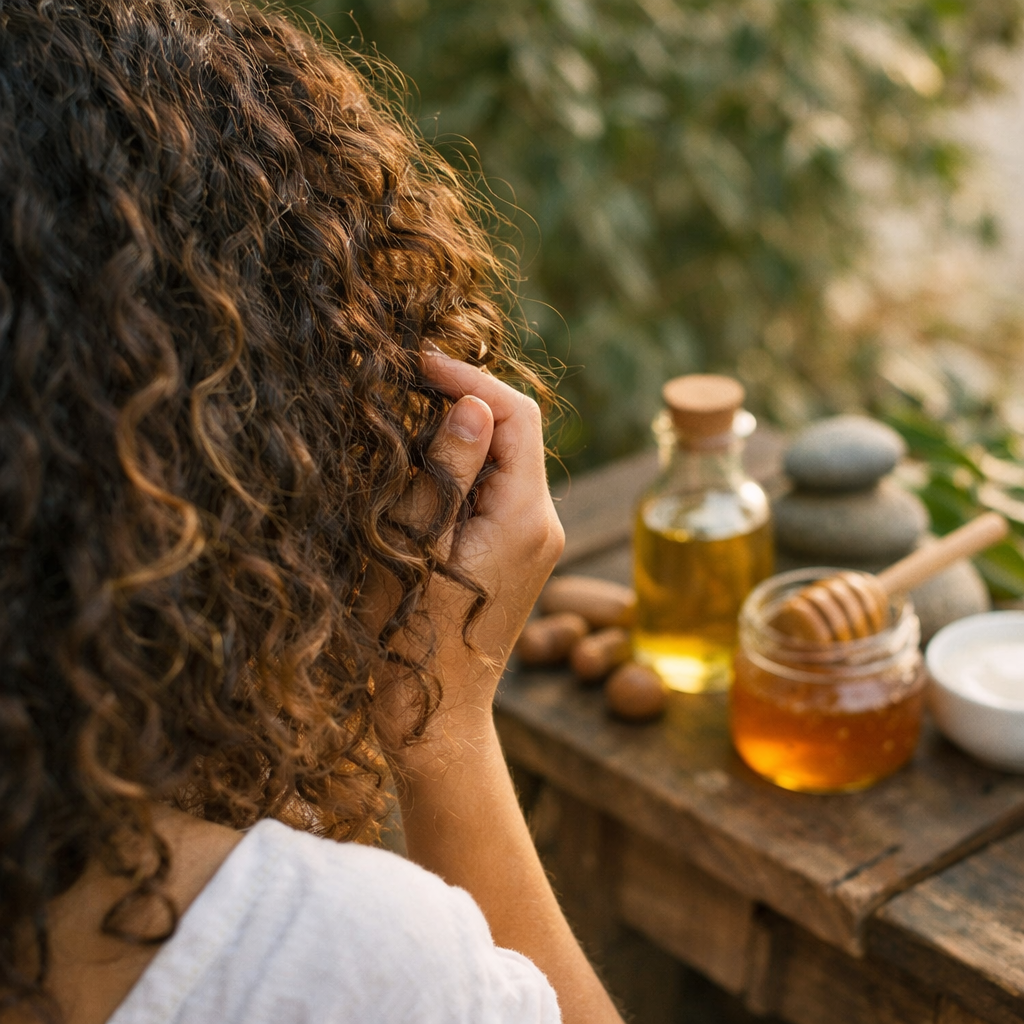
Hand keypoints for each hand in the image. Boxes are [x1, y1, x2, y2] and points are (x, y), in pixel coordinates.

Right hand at [375, 350, 563, 762]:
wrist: (437, 712)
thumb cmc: (412, 637)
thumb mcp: (418, 545)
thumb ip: (449, 472)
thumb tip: (473, 404)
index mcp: (527, 517)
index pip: (517, 415)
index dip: (469, 379)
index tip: (417, 364)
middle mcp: (545, 523)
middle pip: (515, 432)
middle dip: (463, 402)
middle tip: (402, 391)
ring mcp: (536, 539)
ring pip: (505, 459)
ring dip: (460, 435)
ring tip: (404, 432)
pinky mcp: (520, 551)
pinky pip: (498, 489)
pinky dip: (465, 469)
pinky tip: (424, 474)